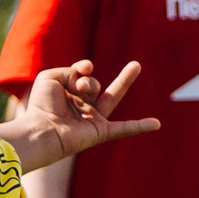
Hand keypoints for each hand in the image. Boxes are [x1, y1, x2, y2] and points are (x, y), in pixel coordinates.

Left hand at [0, 60, 159, 173]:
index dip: (82, 68)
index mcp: (66, 95)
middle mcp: (80, 107)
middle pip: (94, 86)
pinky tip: (156, 124)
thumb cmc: (41, 105)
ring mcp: (92, 119)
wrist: (43, 131)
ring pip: (112, 97)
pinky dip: (140, 126)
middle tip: (107, 70)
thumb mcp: (51, 77)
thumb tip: (88, 75)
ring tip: (136, 66)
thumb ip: (71, 70)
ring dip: (123, 81)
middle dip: (96, 77)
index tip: (79, 71)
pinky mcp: (101, 131)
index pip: (81, 74)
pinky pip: (124, 128)